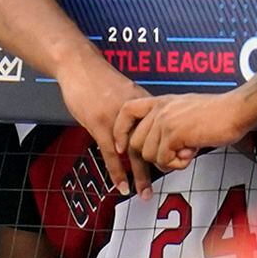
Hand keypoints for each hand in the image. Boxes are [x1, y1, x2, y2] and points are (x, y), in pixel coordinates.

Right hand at [53, 55, 156, 195]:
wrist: (80, 65)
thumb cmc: (99, 77)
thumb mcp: (125, 90)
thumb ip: (135, 109)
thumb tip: (145, 125)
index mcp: (143, 103)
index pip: (162, 130)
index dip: (170, 146)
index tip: (177, 160)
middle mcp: (134, 113)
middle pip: (152, 143)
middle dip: (161, 164)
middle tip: (168, 180)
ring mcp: (116, 120)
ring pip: (133, 152)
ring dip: (140, 175)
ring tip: (144, 192)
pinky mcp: (99, 125)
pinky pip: (111, 154)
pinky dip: (117, 171)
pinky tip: (122, 184)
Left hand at [121, 89, 255, 174]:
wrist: (236, 110)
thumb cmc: (219, 114)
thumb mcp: (187, 112)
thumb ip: (170, 124)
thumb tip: (162, 148)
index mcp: (161, 102)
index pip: (127, 112)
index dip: (121, 132)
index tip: (121, 147)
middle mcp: (159, 110)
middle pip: (136, 143)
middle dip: (150, 161)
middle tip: (170, 165)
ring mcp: (165, 121)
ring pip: (149, 155)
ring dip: (167, 162)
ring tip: (186, 154)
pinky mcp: (174, 134)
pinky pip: (163, 160)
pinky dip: (177, 164)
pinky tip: (191, 154)